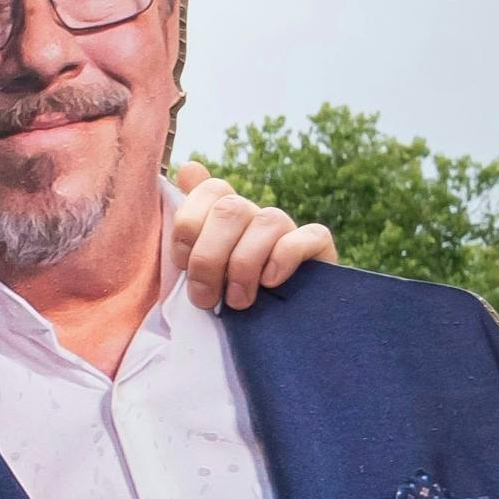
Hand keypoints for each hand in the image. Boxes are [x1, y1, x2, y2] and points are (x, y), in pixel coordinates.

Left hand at [171, 162, 337, 310]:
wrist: (271, 330)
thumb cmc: (224, 300)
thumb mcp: (197, 269)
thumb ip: (189, 225)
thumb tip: (189, 167)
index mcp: (224, 215)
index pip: (210, 189)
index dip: (189, 222)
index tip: (180, 262)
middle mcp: (255, 216)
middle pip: (231, 209)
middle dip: (210, 257)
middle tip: (204, 298)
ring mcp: (288, 229)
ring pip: (268, 221)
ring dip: (244, 265)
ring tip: (237, 302)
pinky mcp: (317, 248)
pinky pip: (308, 236)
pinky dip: (284, 258)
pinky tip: (270, 282)